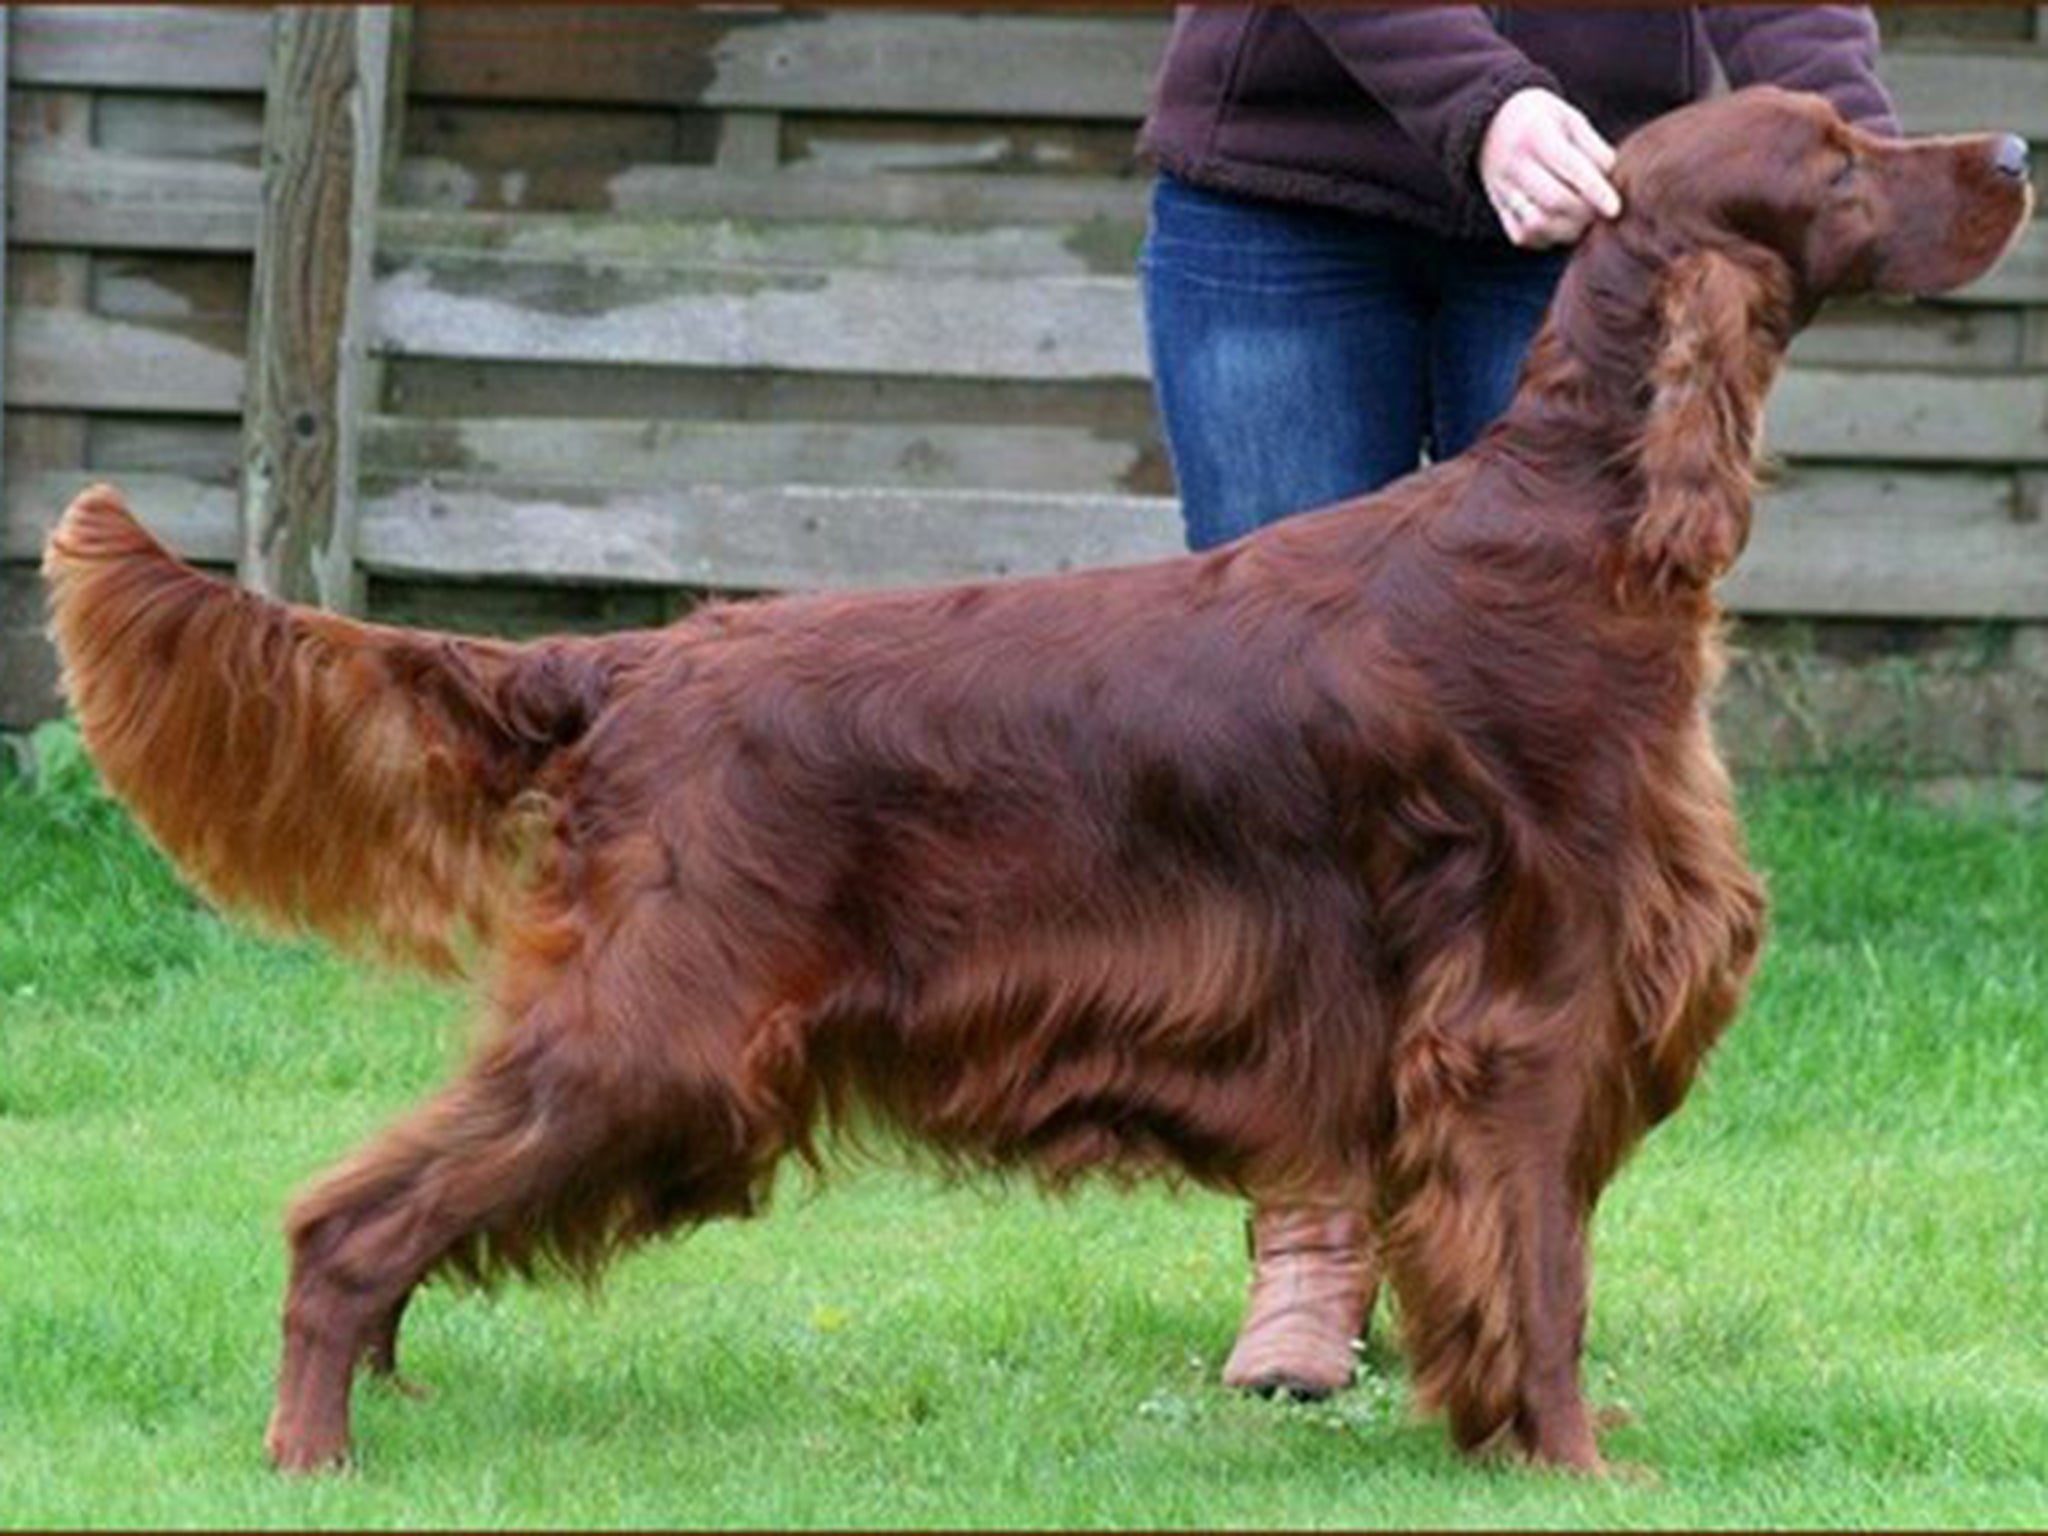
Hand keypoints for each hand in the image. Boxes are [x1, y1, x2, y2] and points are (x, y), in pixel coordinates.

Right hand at [1480, 88, 1621, 248]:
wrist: (1491, 126)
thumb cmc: (1543, 120)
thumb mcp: (1569, 117)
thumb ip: (1593, 147)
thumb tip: (1612, 181)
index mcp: (1536, 135)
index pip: (1571, 168)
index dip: (1596, 191)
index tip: (1615, 208)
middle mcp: (1514, 165)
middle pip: (1556, 201)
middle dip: (1585, 211)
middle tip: (1602, 209)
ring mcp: (1503, 190)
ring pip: (1537, 225)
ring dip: (1567, 228)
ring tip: (1582, 218)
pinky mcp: (1499, 209)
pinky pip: (1524, 235)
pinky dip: (1547, 237)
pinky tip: (1560, 224)